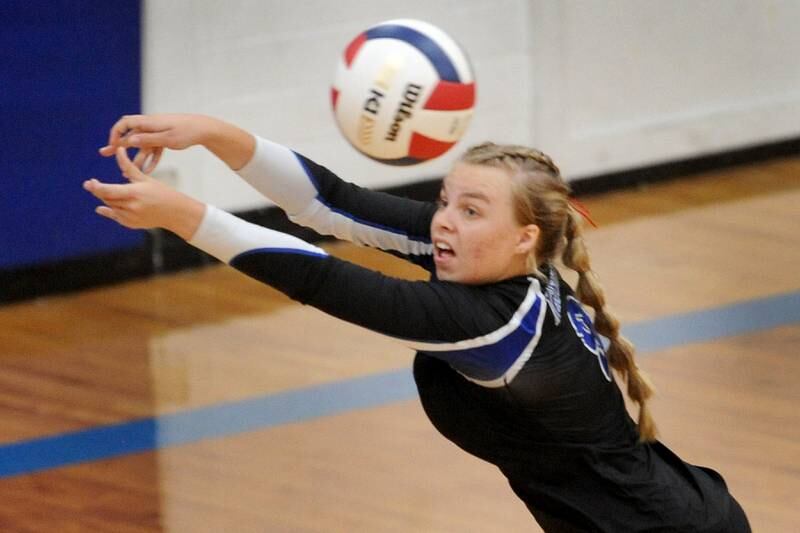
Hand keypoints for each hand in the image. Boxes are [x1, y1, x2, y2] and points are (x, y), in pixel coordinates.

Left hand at [85, 147, 204, 239]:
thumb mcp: (144, 178)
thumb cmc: (162, 192)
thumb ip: (128, 166)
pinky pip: (116, 217)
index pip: (107, 191)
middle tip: (91, 184)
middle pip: (106, 198)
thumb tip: (119, 150)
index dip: (96, 187)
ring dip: (105, 199)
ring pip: (110, 207)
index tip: (89, 182)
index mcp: (134, 193)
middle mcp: (131, 206)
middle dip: (97, 191)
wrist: (176, 213)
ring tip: (99, 192)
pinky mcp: (132, 224)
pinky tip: (102, 207)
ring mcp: (131, 217)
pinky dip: (109, 211)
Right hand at [98, 114, 213, 172]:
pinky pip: (154, 149)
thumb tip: (129, 141)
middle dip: (118, 145)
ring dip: (135, 158)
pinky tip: (147, 171)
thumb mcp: (167, 138)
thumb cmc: (186, 132)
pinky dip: (151, 159)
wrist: (205, 129)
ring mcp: (158, 132)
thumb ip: (147, 140)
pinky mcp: (165, 138)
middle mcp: (150, 126)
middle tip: (104, 153)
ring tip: (125, 172)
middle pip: (130, 135)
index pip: (124, 124)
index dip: (115, 134)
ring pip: (142, 146)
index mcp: (148, 122)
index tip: (112, 145)